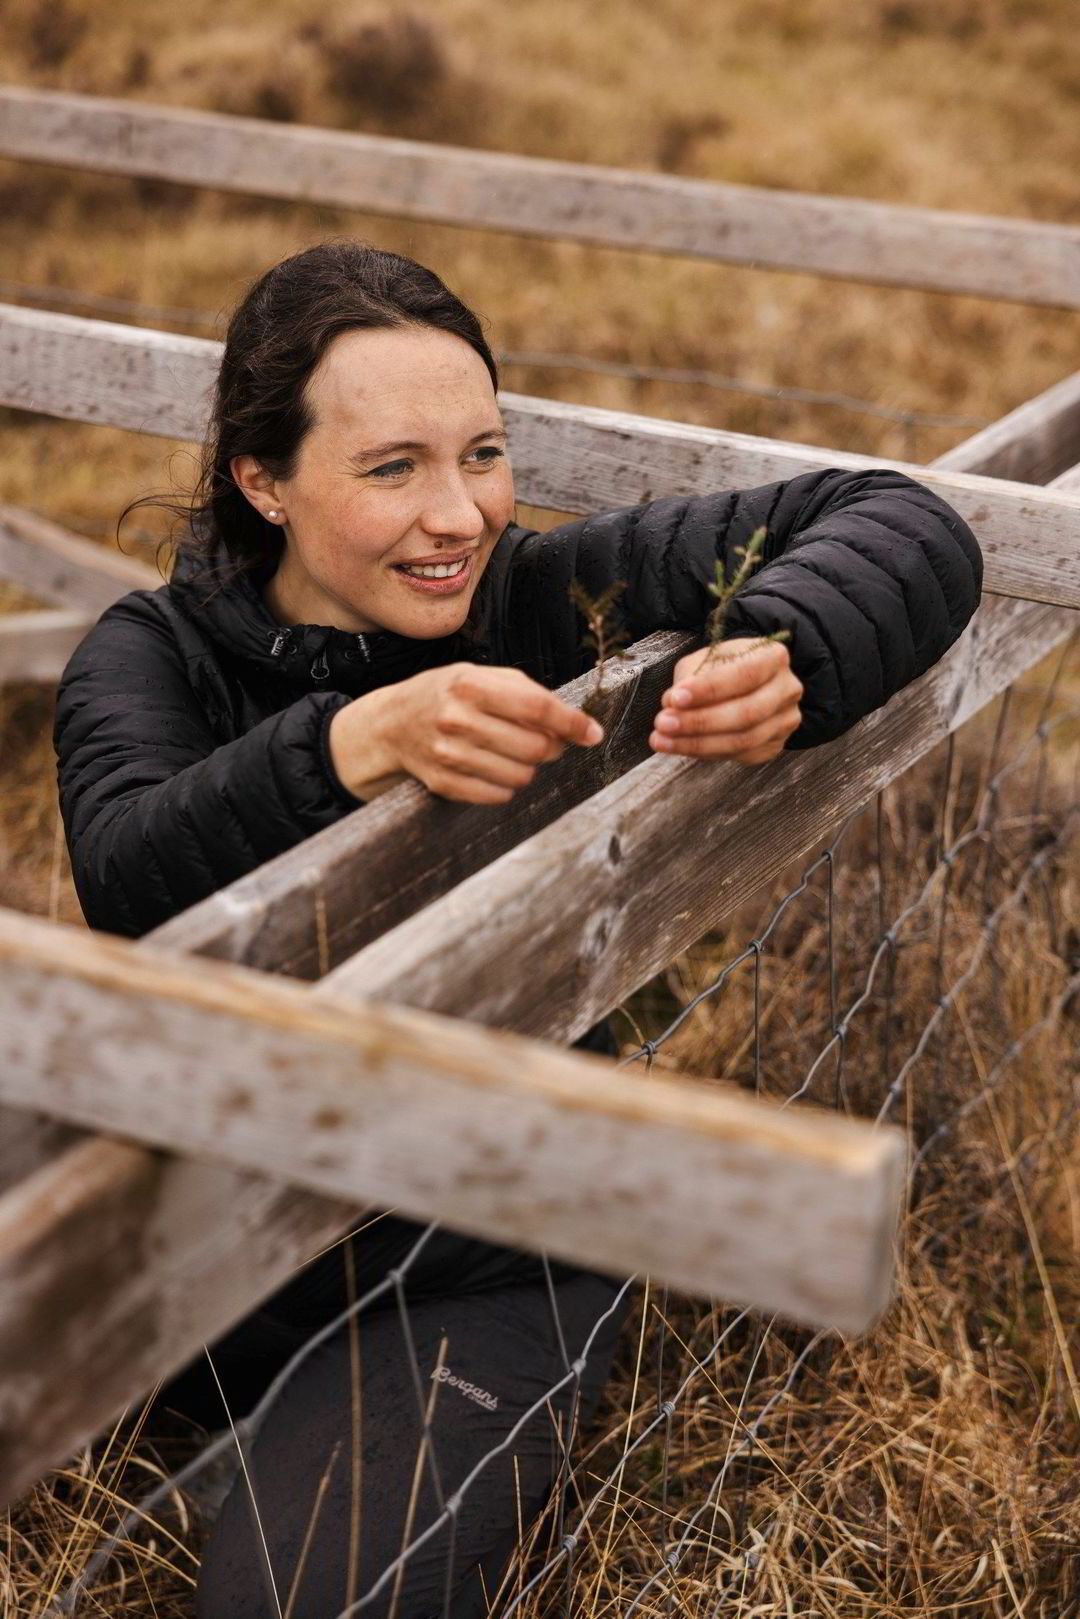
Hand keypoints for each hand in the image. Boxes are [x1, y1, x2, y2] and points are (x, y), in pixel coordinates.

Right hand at [329, 662, 603, 804]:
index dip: (572, 723)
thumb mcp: (480, 677)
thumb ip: (528, 694)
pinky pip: (499, 794)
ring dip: (529, 767)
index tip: (592, 733)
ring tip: (514, 752)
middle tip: (548, 741)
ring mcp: (448, 755)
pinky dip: (507, 784)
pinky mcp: (443, 783)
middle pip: (535, 747)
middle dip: (553, 747)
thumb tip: (578, 725)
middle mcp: (457, 719)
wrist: (392, 724)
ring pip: (521, 775)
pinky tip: (495, 768)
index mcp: (470, 685)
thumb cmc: (447, 695)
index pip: (537, 707)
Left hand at [649, 639, 802, 764]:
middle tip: (663, 723)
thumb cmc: (725, 667)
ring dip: (697, 743)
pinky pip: (741, 755)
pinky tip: (682, 747)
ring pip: (743, 740)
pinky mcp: (776, 744)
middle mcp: (787, 689)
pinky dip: (706, 753)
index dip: (709, 690)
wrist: (749, 683)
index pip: (744, 675)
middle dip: (699, 722)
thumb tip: (672, 704)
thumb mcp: (706, 659)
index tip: (675, 698)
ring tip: (663, 740)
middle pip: (746, 713)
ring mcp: (785, 720)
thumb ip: (690, 677)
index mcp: (773, 657)